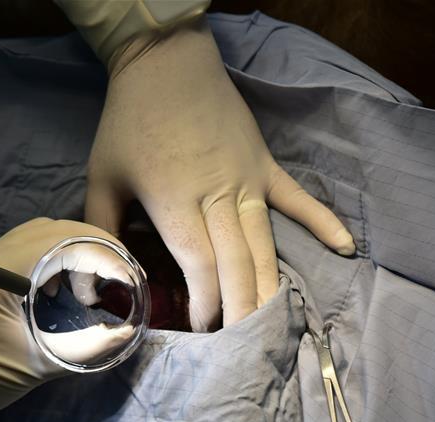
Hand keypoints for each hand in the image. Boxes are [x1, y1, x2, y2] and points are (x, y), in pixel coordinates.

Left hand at [0, 218, 133, 421]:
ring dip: (74, 252)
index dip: (105, 250)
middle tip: (119, 280)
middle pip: (56, 229)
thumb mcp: (36, 366)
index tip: (131, 276)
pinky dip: (55, 261)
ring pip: (42, 235)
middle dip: (95, 247)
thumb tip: (127, 333)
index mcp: (6, 269)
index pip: (66, 237)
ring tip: (91, 287)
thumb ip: (85, 347)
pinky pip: (27, 250)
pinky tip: (62, 291)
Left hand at [85, 17, 354, 331]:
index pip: (201, 267)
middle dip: (241, 310)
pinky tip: (345, 248)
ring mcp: (248, 180)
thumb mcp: (101, 177)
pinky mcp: (264, 165)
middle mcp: (218, 197)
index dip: (206, 304)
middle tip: (242, 344)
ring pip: (266, 244)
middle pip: (238, 265)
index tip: (203, 330)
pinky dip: (322, 222)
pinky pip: (298, 198)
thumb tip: (90, 283)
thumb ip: (99, 231)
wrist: (165, 63)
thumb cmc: (128, 123)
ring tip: (276, 323)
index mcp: (176, 203)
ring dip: (270, 286)